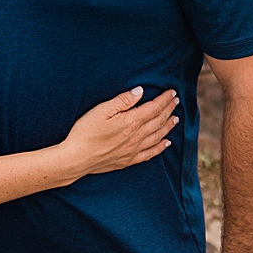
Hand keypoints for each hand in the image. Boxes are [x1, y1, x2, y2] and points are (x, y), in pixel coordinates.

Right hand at [61, 88, 178, 177]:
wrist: (76, 159)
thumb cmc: (85, 132)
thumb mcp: (102, 110)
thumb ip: (123, 100)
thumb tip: (140, 91)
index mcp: (131, 122)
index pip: (154, 108)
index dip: (165, 100)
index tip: (172, 93)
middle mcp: (136, 137)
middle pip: (158, 121)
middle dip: (169, 110)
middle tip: (176, 101)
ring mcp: (133, 150)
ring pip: (157, 137)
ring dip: (168, 126)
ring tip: (176, 119)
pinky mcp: (127, 161)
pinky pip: (150, 154)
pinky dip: (160, 147)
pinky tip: (166, 144)